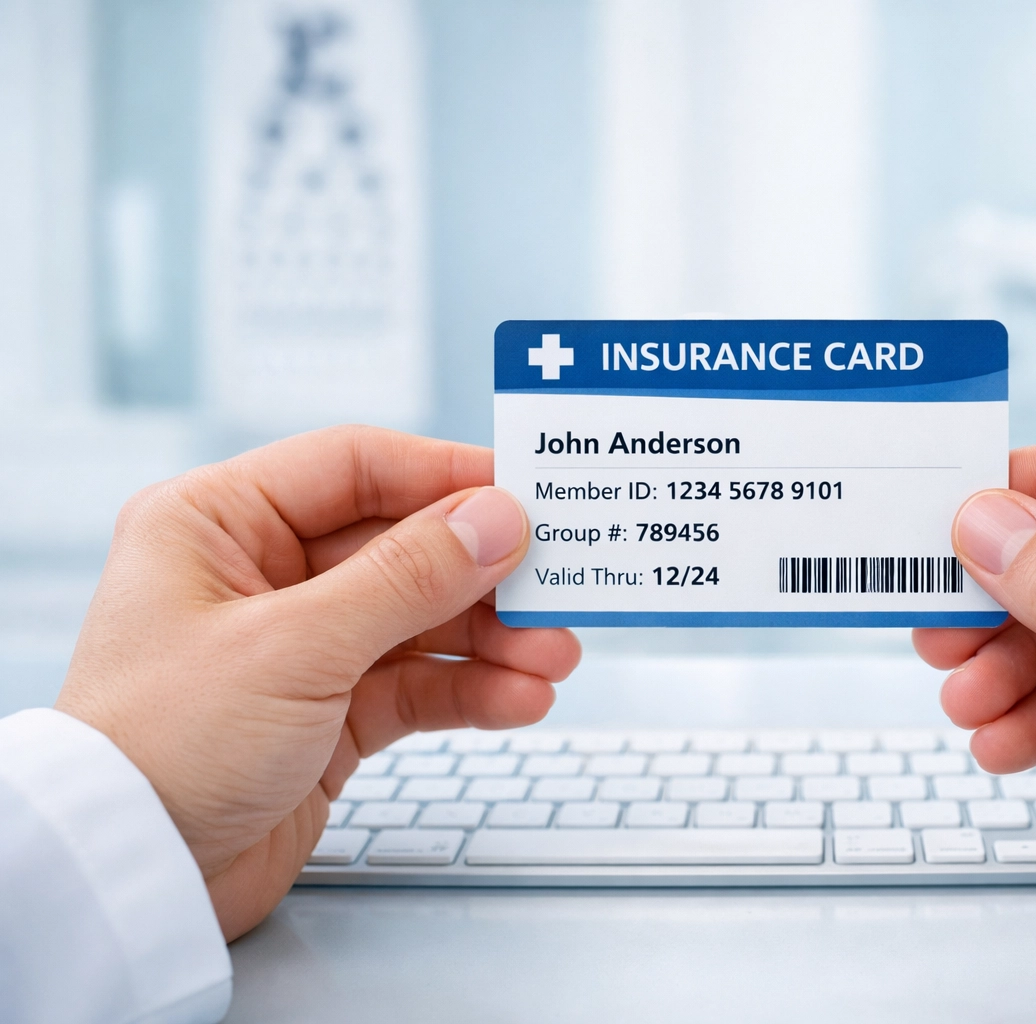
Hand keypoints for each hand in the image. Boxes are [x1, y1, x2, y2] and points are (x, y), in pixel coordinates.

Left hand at [55, 426, 579, 939]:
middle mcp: (259, 574)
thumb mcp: (294, 645)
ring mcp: (298, 646)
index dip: (447, 477)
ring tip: (555, 659)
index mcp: (219, 522)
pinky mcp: (327, 714)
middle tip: (557, 590)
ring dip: (491, 640)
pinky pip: (415, 684)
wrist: (129, 881)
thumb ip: (407, 577)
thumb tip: (496, 518)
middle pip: (402, 547)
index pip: (356, 469)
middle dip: (483, 575)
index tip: (527, 494)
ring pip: (419, 620)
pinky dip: (469, 691)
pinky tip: (519, 699)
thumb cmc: (162, 746)